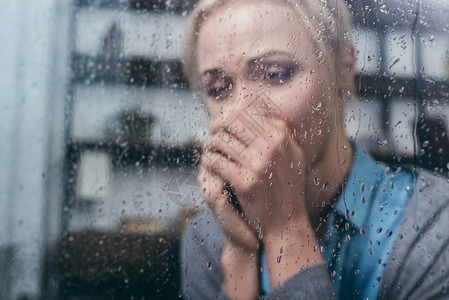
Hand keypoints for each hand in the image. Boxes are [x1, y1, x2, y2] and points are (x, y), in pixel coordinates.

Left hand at [203, 101, 322, 287]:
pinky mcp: (245, 183)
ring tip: (209, 149)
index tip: (222, 122)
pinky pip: (216, 161)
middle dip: (216, 125)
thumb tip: (261, 110)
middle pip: (232, 121)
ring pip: (221, 140)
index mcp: (281, 136)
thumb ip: (280, 133)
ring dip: (210, 144)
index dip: (229, 114)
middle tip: (211, 132)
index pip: (247, 111)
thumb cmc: (287, 188)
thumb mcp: (293, 155)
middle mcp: (272, 146)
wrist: (287, 223)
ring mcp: (259, 165)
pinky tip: (209, 163)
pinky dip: (209, 160)